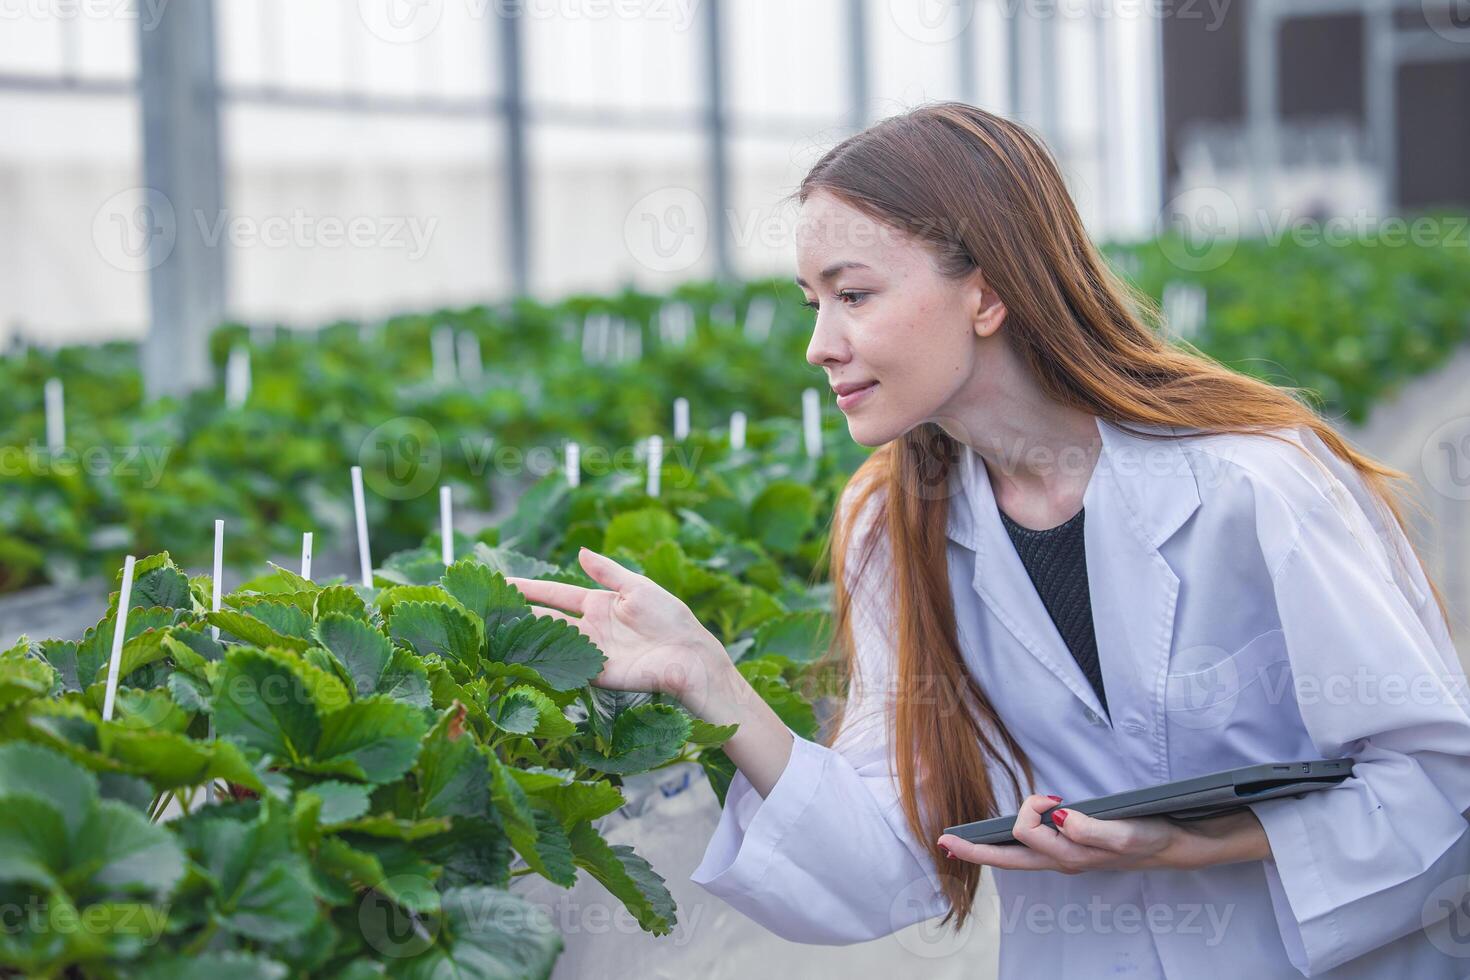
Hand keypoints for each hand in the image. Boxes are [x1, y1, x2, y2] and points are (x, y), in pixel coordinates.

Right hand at [505, 547, 727, 703]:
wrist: (689, 656)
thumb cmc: (671, 618)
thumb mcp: (638, 588)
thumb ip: (608, 572)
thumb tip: (580, 551)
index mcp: (598, 604)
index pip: (555, 593)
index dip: (529, 588)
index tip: (502, 582)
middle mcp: (588, 628)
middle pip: (545, 618)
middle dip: (517, 613)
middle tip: (485, 608)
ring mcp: (589, 652)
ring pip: (549, 642)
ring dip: (524, 638)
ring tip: (491, 632)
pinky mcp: (595, 673)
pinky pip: (564, 668)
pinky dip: (543, 664)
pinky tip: (519, 660)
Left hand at [935, 794, 1181, 873]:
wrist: (1175, 846)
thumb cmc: (1151, 838)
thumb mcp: (1127, 833)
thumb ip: (1094, 830)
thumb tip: (1061, 820)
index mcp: (1070, 855)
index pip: (1025, 835)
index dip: (1027, 812)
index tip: (1050, 797)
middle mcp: (1062, 859)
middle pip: (1008, 859)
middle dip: (974, 851)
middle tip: (944, 840)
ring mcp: (1065, 857)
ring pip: (1017, 856)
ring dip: (991, 847)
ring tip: (968, 838)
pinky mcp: (1071, 849)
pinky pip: (1031, 851)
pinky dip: (1010, 845)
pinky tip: (1003, 841)